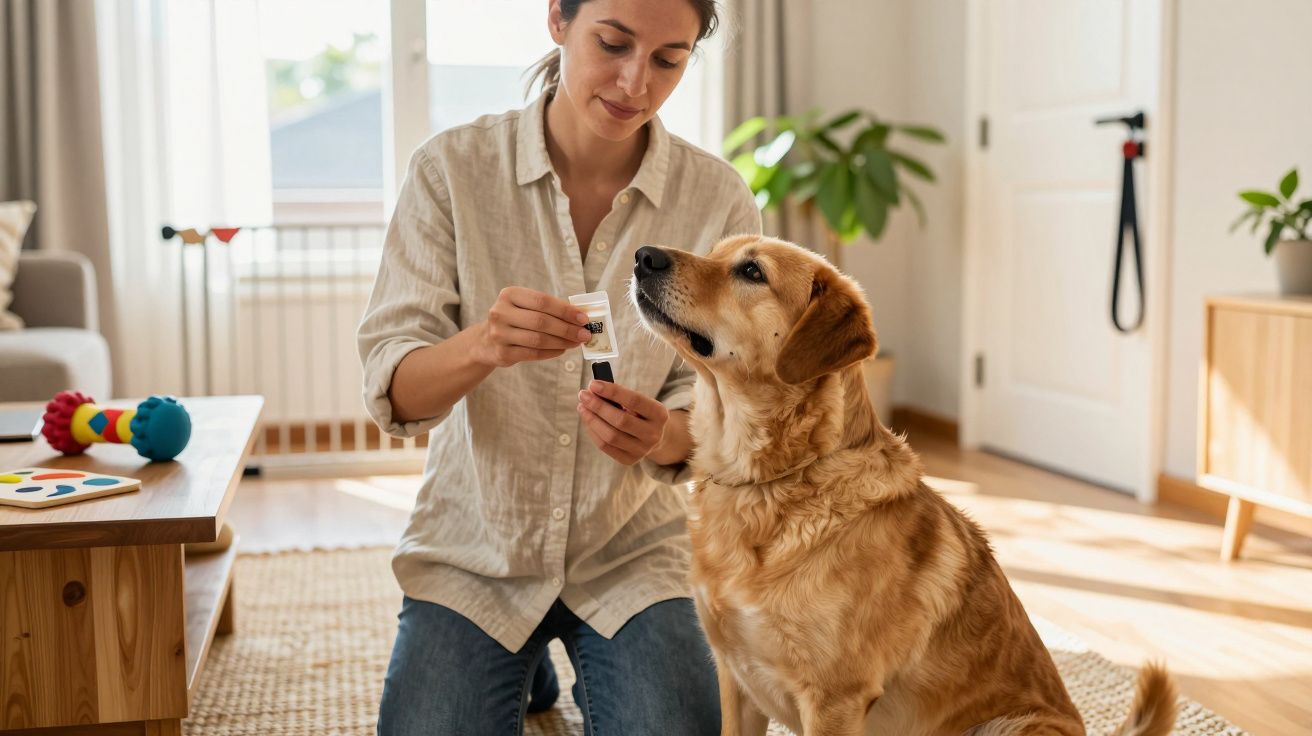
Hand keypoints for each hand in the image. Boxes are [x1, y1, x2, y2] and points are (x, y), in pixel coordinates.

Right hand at [475, 287, 591, 367]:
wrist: (485, 341)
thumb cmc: (514, 320)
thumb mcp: (525, 307)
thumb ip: (549, 309)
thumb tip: (580, 315)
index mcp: (509, 294)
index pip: (542, 301)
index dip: (565, 310)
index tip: (583, 318)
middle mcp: (500, 312)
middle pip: (541, 321)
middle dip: (567, 329)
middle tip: (585, 334)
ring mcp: (499, 334)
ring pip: (538, 339)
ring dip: (562, 342)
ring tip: (576, 342)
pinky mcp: (502, 353)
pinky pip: (533, 353)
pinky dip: (551, 352)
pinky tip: (562, 350)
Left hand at [576, 380, 670, 465]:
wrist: (655, 436)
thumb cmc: (641, 413)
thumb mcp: (639, 402)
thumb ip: (620, 396)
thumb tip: (593, 391)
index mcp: (660, 414)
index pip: (634, 400)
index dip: (612, 391)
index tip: (593, 384)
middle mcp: (653, 434)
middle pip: (620, 420)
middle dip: (598, 406)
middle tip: (583, 395)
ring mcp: (642, 450)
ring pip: (610, 436)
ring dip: (592, 420)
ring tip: (582, 407)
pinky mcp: (629, 460)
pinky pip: (605, 446)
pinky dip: (593, 431)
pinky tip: (588, 420)